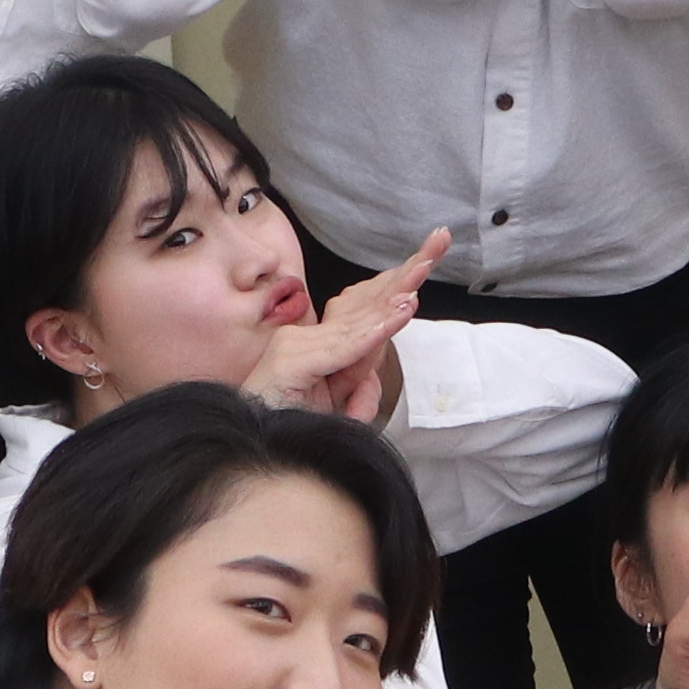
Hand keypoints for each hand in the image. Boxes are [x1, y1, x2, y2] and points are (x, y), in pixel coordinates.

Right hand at [242, 231, 435, 424]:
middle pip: (366, 303)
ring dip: (396, 294)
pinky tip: (399, 314)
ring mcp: (297, 347)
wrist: (248, 449)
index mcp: (321, 344)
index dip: (399, 284)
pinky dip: (374, 332)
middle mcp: (308, 338)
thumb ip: (360, 391)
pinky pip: (343, 348)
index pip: (368, 311)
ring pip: (358, 321)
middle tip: (440, 239)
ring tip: (426, 268)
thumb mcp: (336, 410)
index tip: (429, 259)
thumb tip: (376, 374)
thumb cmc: (286, 428)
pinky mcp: (292, 363)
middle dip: (406, 272)